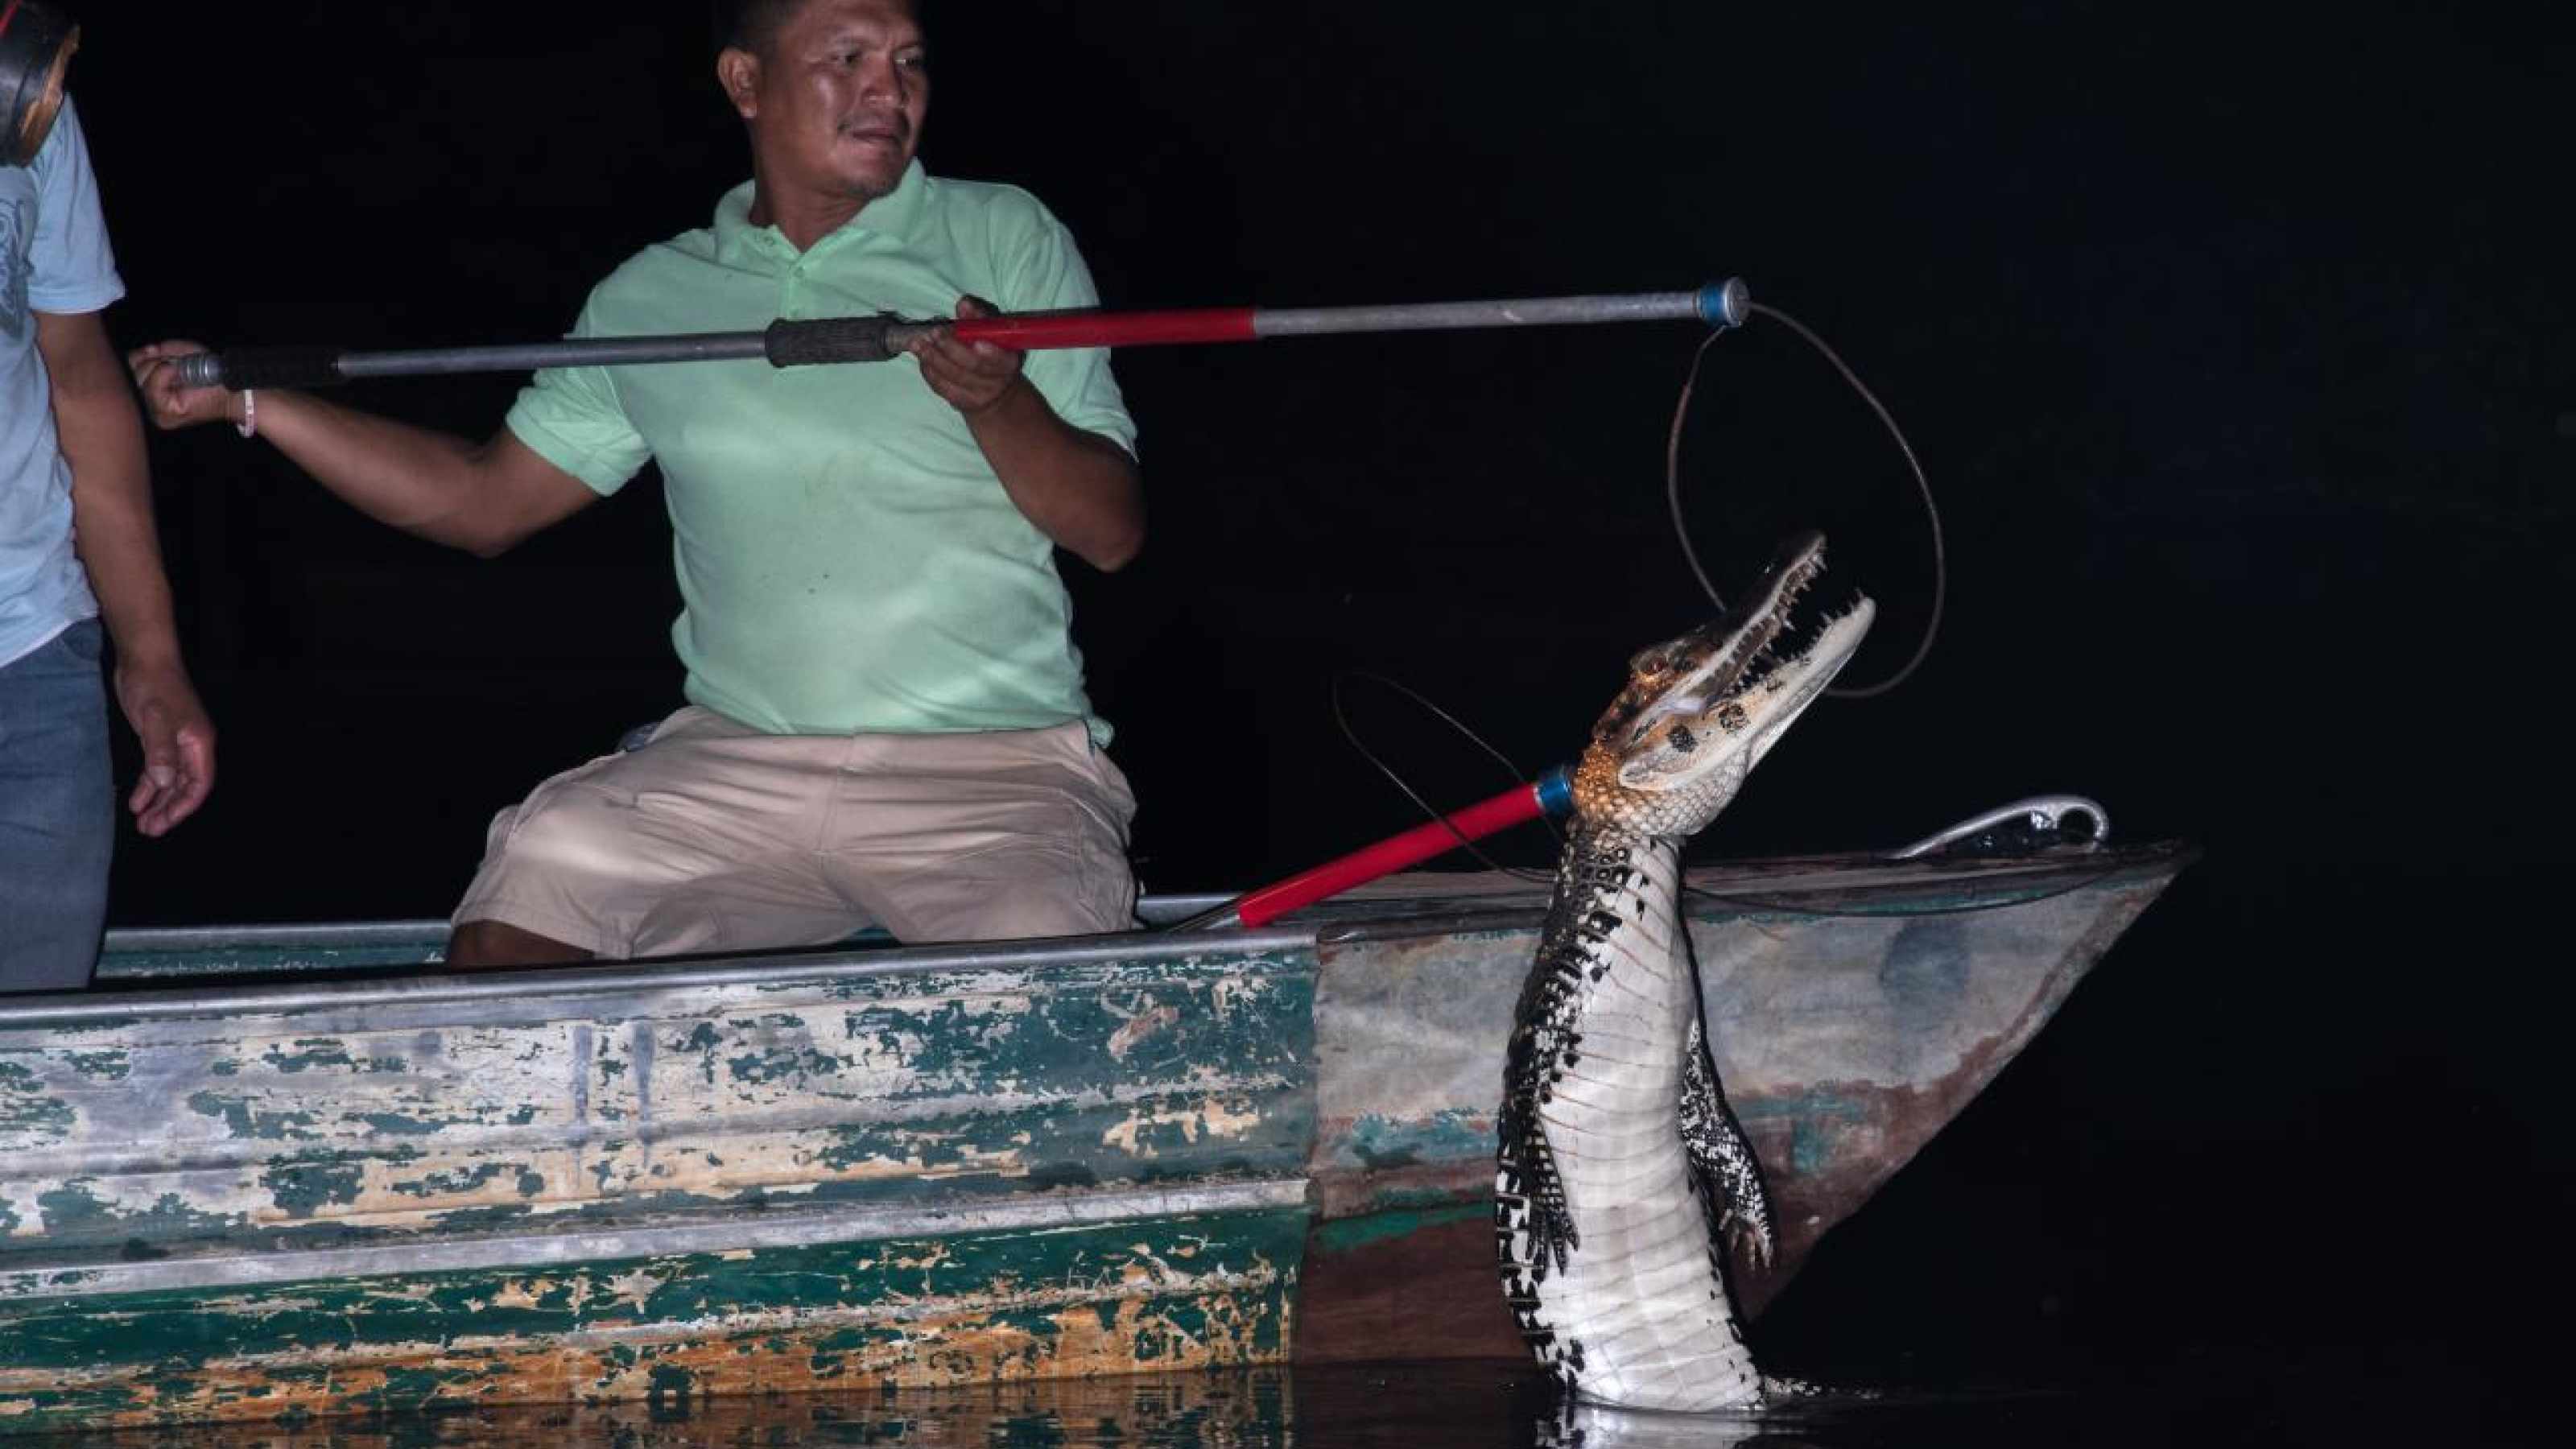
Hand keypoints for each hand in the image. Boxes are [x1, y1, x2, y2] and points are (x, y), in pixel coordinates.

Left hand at [111, 657, 215, 836]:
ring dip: (158, 802)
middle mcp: (192, 747)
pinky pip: (157, 770)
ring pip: (170, 781)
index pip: (198, 784)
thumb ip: (160, 752)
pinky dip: (148, 786)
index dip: (184, 806)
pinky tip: (136, 801)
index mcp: (198, 744)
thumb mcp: (156, 720)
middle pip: (185, 787)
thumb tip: (163, 784)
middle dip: (169, 810)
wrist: (144, 659)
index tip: (165, 823)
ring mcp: (176, 743)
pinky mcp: (159, 739)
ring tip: (142, 823)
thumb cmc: (154, 687)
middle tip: (149, 830)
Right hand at [126, 341, 247, 432]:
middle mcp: (148, 405)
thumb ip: (158, 352)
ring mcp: (156, 412)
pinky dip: (163, 374)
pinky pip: (153, 388)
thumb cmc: (207, 371)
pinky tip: (176, 372)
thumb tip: (146, 351)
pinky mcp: (166, 414)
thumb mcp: (178, 354)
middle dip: (149, 362)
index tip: (153, 350)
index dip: (137, 357)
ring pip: (140, 381)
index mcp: (149, 392)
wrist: (230, 387)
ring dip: (158, 366)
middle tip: (172, 361)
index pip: (127, 372)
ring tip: (178, 368)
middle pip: (131, 376)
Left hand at [907, 295, 1025, 415]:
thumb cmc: (992, 355)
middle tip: (934, 332)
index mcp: (1009, 362)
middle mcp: (997, 381)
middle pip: (973, 366)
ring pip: (953, 376)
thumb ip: (979, 319)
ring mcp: (978, 395)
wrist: (995, 393)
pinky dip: (929, 370)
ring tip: (918, 343)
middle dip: (951, 347)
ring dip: (933, 357)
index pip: (1001, 359)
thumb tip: (963, 302)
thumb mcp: (993, 337)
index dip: (990, 352)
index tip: (977, 341)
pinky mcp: (961, 402)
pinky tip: (921, 357)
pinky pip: (941, 386)